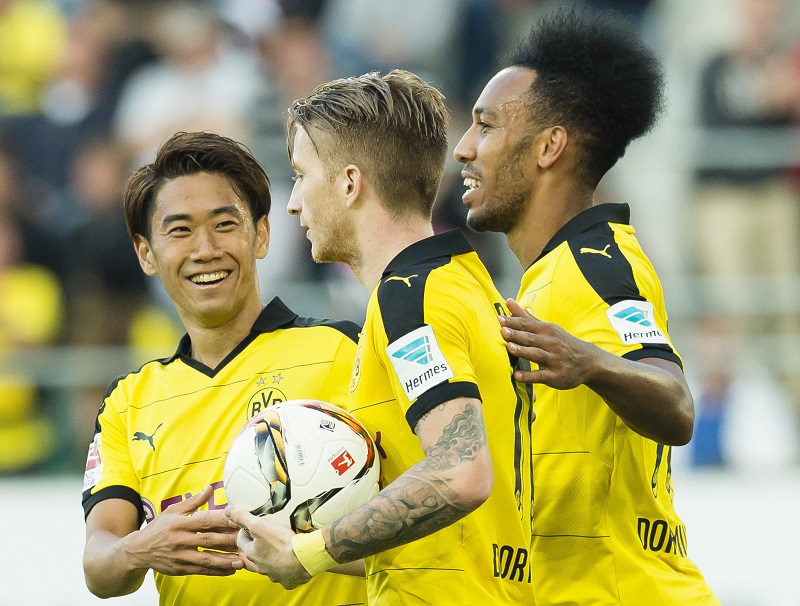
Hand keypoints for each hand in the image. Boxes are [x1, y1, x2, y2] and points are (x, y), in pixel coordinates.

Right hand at [126, 485, 243, 575]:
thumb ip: (193, 502)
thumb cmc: (158, 528)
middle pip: (209, 540)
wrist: (137, 551)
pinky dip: (217, 571)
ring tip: (242, 560)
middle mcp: (180, 540)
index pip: (205, 520)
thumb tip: (209, 488)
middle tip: (247, 540)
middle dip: (229, 540)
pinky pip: (201, 570)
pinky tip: (230, 569)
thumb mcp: (172, 511)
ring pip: (207, 558)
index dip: (223, 520)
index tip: (239, 519)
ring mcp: (180, 556)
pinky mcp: (180, 569)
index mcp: (180, 523)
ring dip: (225, 560)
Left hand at [225, 505, 311, 588]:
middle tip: (260, 537)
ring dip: (267, 559)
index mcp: (251, 554)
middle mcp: (260, 566)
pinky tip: (288, 563)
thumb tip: (228, 511)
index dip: (244, 531)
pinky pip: (282, 575)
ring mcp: (273, 574)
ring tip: (273, 550)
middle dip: (254, 546)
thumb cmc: (283, 543)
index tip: (250, 526)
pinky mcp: (287, 579)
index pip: (241, 541)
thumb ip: (243, 517)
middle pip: (252, 556)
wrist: (304, 558)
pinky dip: (283, 569)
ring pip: (266, 566)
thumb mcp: (259, 525)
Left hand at [499, 298, 597, 388]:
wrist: (588, 361)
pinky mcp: (555, 376)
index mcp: (547, 330)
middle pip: (530, 338)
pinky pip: (541, 376)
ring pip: (536, 355)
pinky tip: (517, 376)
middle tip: (502, 331)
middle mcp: (550, 343)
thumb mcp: (546, 327)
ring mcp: (553, 360)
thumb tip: (508, 301)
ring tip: (509, 348)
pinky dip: (529, 376)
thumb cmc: (561, 342)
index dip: (513, 322)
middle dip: (516, 335)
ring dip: (522, 351)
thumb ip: (525, 316)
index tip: (499, 319)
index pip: (527, 325)